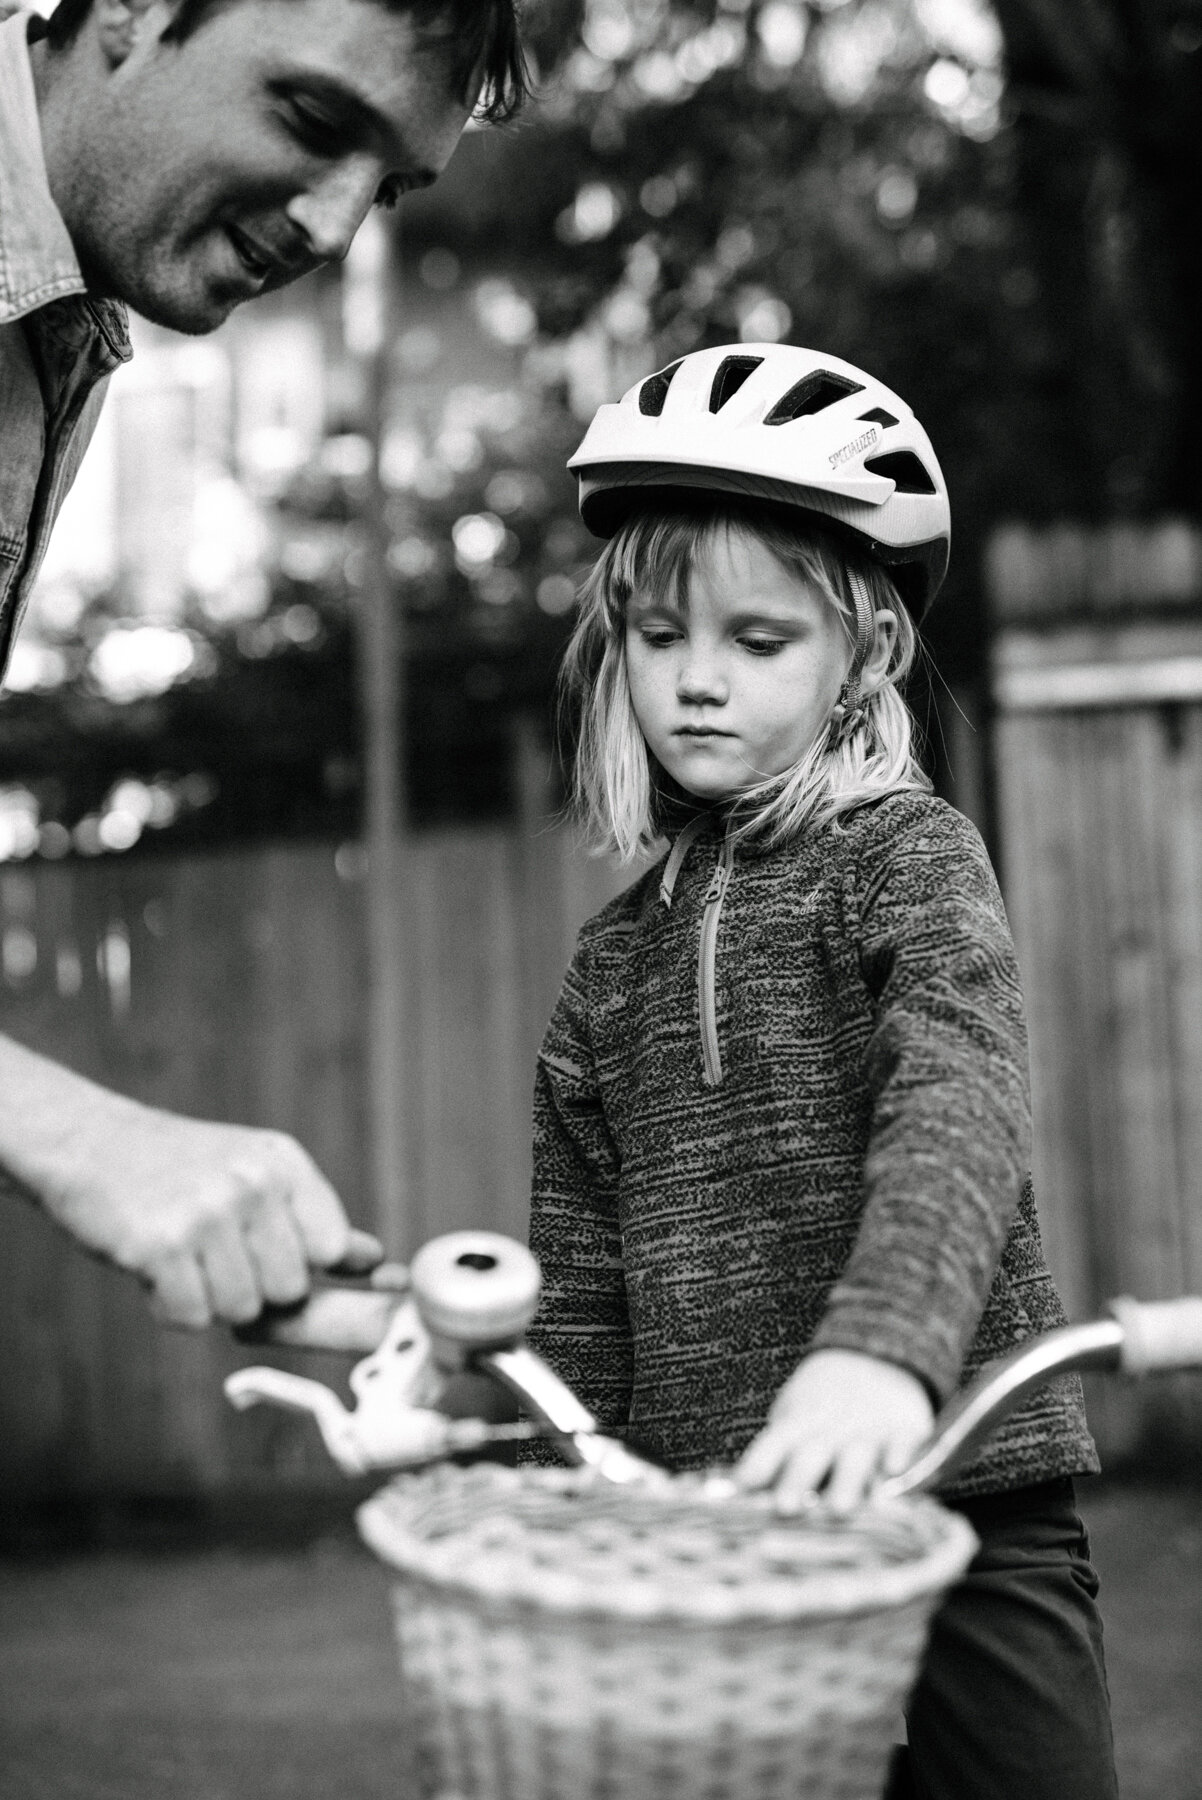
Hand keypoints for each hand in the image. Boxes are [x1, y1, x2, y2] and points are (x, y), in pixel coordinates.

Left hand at [735, 1349, 933, 1514]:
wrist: (875, 1357)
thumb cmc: (822, 1407)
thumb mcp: (794, 1417)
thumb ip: (774, 1457)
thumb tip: (738, 1495)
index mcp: (797, 1424)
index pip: (773, 1444)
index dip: (759, 1464)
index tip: (742, 1486)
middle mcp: (830, 1430)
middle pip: (810, 1456)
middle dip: (797, 1480)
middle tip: (785, 1509)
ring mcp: (868, 1431)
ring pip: (855, 1457)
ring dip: (846, 1481)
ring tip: (838, 1509)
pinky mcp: (903, 1432)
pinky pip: (902, 1443)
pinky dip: (899, 1454)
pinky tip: (893, 1469)